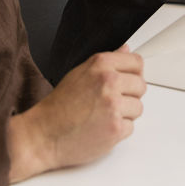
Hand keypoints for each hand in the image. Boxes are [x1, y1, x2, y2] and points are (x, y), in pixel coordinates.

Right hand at [7, 47, 145, 181]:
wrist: (43, 135)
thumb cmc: (58, 106)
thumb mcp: (79, 73)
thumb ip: (107, 62)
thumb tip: (126, 50)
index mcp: (101, 65)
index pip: (136, 62)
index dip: (133, 73)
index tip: (129, 80)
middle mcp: (109, 82)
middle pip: (141, 85)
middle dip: (130, 95)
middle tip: (111, 103)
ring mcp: (113, 106)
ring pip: (138, 107)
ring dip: (125, 114)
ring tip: (103, 116)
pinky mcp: (115, 129)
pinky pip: (131, 127)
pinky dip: (118, 131)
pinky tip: (101, 128)